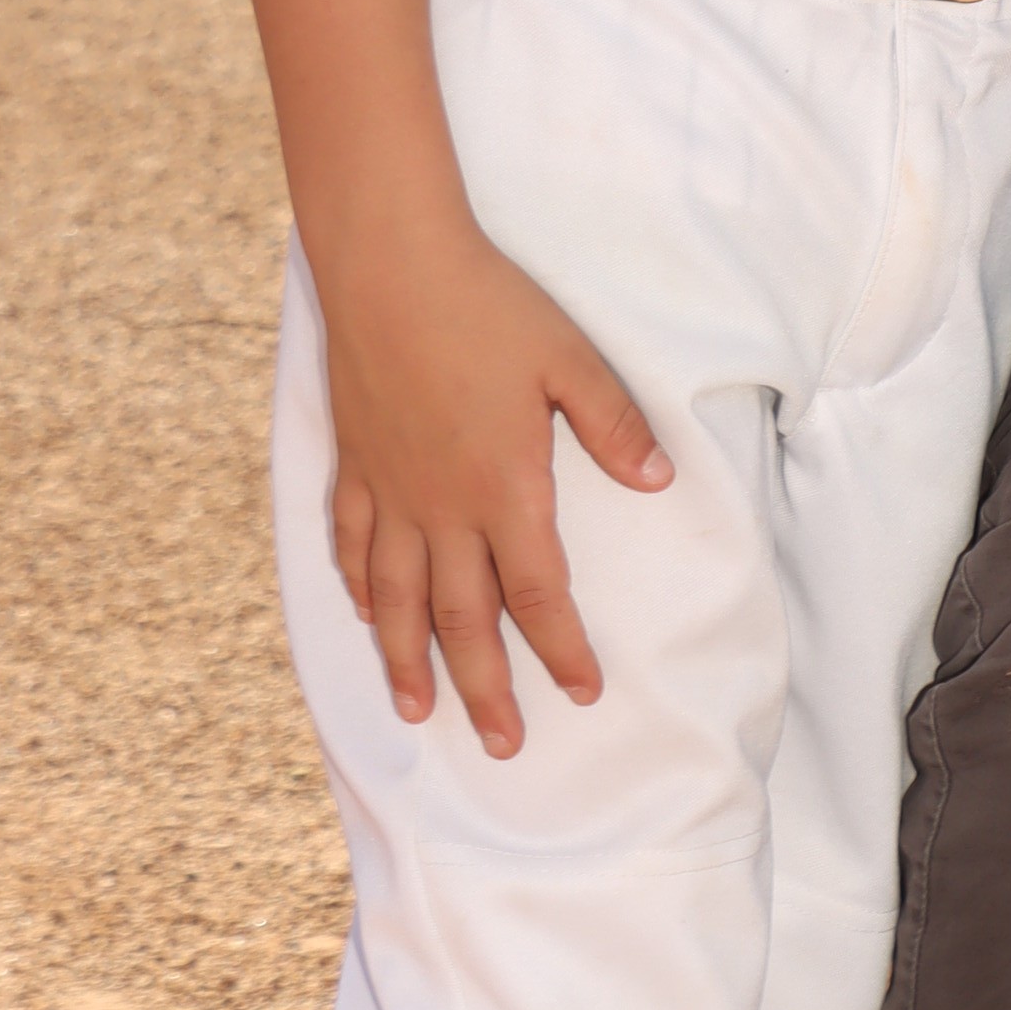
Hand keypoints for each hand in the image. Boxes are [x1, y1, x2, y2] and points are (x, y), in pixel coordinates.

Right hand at [317, 213, 673, 758]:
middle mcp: (442, 507)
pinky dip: (358, 588)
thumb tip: (659, 481)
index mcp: (504, 488)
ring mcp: (389, 490)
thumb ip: (615, 427)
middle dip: (485, 689)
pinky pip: (351, 544)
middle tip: (503, 745)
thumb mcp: (571, 360)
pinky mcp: (354, 464)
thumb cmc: (489, 307)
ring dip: (408, 661)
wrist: (391, 264)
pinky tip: (364, 613)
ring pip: (395, 599)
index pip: (537, 593)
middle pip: (463, 620)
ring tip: (417, 711)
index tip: (582, 692)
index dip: (561, 649)